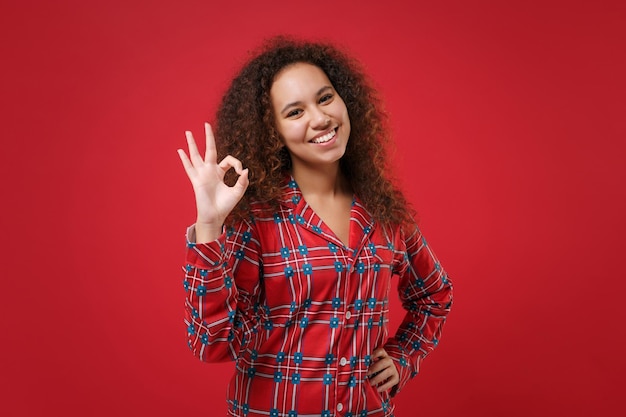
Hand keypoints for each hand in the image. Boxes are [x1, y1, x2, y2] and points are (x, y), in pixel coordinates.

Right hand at [177, 123, 248, 241]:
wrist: (215, 216)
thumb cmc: (225, 205)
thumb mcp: (238, 192)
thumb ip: (243, 182)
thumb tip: (245, 170)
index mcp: (220, 172)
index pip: (228, 160)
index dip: (236, 163)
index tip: (240, 172)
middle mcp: (210, 171)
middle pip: (209, 150)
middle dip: (208, 137)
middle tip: (206, 124)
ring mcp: (202, 174)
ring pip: (196, 155)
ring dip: (192, 144)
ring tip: (188, 132)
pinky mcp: (197, 180)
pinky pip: (190, 168)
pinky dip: (185, 159)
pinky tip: (180, 151)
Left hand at [367, 348, 399, 392]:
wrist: (391, 372)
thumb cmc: (378, 366)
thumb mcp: (374, 362)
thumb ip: (368, 362)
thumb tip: (357, 366)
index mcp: (383, 355)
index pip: (381, 351)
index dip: (375, 353)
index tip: (368, 357)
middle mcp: (389, 361)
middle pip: (383, 362)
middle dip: (374, 368)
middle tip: (366, 374)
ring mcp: (393, 369)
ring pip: (387, 372)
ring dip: (378, 378)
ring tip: (370, 383)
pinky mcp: (396, 378)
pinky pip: (391, 382)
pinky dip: (384, 386)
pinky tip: (378, 389)